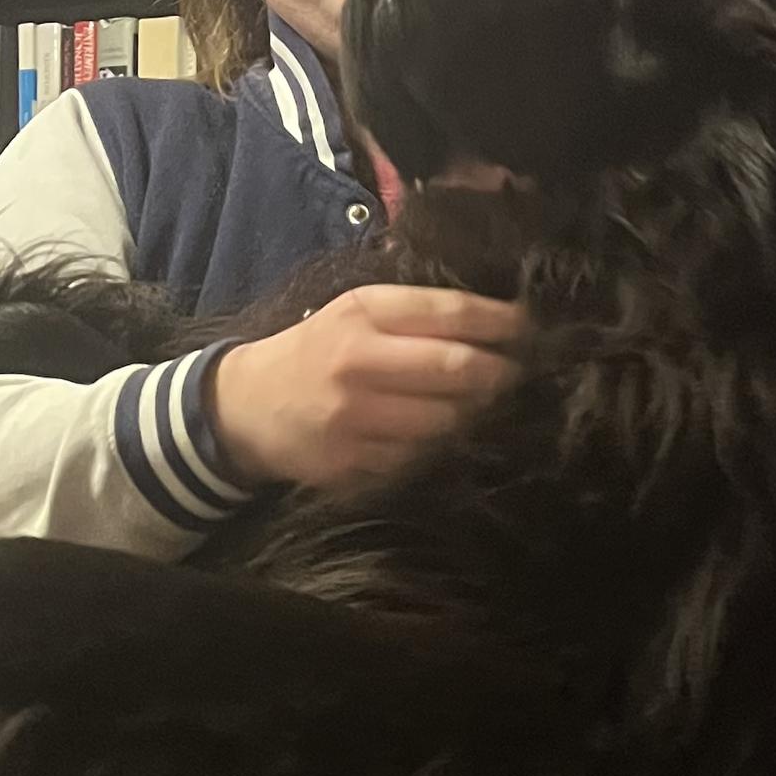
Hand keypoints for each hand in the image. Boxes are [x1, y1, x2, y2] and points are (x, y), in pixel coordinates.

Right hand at [207, 285, 523, 488]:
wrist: (244, 407)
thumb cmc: (315, 352)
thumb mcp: (352, 313)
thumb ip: (412, 313)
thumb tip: (495, 319)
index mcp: (361, 313)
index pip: (449, 313)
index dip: (501, 322)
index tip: (531, 329)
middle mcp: (357, 361)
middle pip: (458, 369)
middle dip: (500, 373)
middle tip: (518, 375)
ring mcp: (354, 417)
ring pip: (447, 420)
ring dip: (475, 415)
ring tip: (484, 406)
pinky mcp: (352, 462)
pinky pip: (420, 457)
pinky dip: (441, 448)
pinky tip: (443, 437)